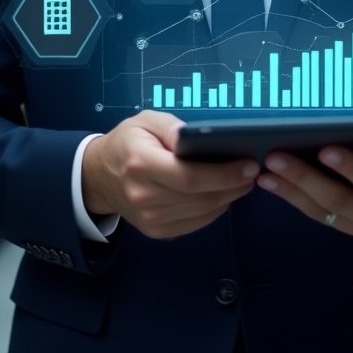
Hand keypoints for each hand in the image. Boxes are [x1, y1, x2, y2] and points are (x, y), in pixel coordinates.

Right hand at [82, 111, 259, 238]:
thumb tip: (196, 137)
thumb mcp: (145, 121)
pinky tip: (224, 195)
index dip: (223, 174)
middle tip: (253, 171)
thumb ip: (171, 127)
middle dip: (233, 185)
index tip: (248, 164)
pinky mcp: (157, 231)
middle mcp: (144, 196)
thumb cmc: (128, 142)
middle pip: (200, 197)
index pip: (189, 176)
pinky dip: (215, 210)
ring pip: (202, 212)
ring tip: (243, 181)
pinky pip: (195, 223)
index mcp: (141, 164)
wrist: (99, 176)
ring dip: (228, 198)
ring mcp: (150, 219)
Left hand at [254, 110, 352, 238]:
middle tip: (277, 154)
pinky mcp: (340, 224)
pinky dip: (288, 195)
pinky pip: (312, 212)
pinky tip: (267, 179)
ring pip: (321, 209)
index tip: (327, 147)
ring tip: (266, 165)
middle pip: (339, 199)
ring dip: (290, 187)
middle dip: (306, 176)